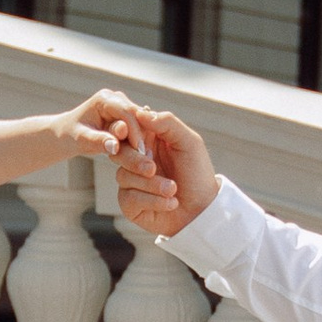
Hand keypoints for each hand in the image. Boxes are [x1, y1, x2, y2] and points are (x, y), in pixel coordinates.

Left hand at [50, 88, 147, 163]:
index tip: (139, 152)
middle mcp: (116, 98)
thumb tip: (115, 146)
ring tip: (143, 159)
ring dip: (143, 140)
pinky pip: (140, 128)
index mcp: (104, 99)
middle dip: (141, 137)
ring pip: (142, 122)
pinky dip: (140, 141)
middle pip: (138, 116)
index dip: (135, 132)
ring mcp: (123, 105)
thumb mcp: (81, 140)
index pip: (127, 112)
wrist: (67, 134)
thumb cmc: (70, 136)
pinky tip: (140, 156)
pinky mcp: (127, 115)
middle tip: (145, 158)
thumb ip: (98, 142)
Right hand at [116, 108, 218, 237]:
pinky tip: (171, 203)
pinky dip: (153, 201)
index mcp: (148, 140)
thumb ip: (167, 123)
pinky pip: (130, 198)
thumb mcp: (189, 142)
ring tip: (173, 190)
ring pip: (124, 176)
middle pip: (118, 152)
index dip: (125, 132)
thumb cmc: (197, 173)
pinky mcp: (130, 203)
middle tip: (153, 169)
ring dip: (152, 185)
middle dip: (136, 162)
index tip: (134, 138)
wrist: (203, 210)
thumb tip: (140, 111)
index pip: (127, 129)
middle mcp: (136, 158)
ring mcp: (131, 181)